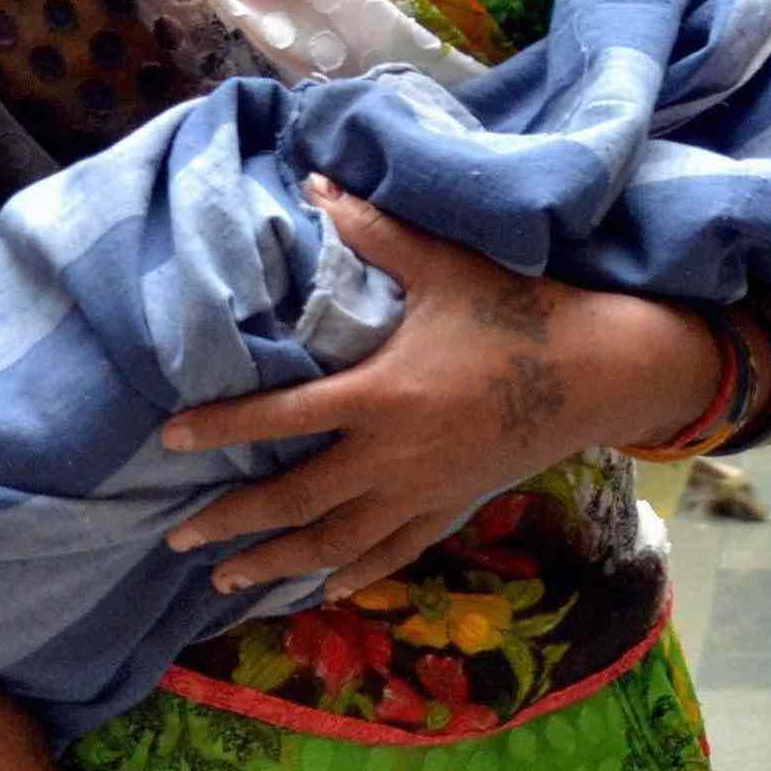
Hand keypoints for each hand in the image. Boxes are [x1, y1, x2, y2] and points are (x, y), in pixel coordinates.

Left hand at [160, 182, 708, 599]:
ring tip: (224, 579)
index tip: (169, 438)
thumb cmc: (516, 311)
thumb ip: (373, 231)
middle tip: (177, 537)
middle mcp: (395, 457)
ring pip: (337, 542)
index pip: (282, 419)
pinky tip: (321, 589)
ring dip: (278, 563)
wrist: (601, 372)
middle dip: (234, 522)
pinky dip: (353, 573)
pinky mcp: (454, 507)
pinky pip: (394, 553)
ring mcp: (425, 492)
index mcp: (382, 396)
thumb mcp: (442, 265)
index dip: (222, 428)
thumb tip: (316, 181)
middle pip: (297, 500)